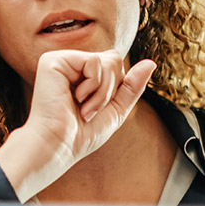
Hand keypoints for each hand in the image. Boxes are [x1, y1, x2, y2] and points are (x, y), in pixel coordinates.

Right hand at [0, 50, 154, 199]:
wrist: (58, 146)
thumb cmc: (81, 135)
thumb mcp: (116, 110)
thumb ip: (132, 86)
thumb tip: (151, 63)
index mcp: (81, 74)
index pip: (115, 64)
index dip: (116, 88)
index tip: (96, 110)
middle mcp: (71, 64)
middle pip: (114, 59)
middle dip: (111, 89)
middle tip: (90, 110)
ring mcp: (62, 60)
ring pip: (108, 60)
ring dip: (102, 92)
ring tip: (84, 109)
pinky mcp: (53, 61)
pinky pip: (94, 61)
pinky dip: (93, 85)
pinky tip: (76, 99)